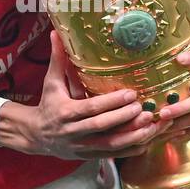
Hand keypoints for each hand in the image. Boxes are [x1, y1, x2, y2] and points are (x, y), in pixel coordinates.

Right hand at [0, 33, 156, 159]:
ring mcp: (83, 147)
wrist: (37, 135)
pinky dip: (131, 150)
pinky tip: (147, 142)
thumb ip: (58, 59)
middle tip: (146, 109)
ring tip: (153, 126)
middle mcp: (75, 132)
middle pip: (103, 127)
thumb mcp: (51, 82)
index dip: (112, 103)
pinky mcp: (90, 156)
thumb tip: (56, 32)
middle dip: (126, 119)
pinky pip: (113, 155)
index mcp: (66, 113)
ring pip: (111, 145)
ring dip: (133, 137)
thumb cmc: (49, 104)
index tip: (131, 94)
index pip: (92, 108)